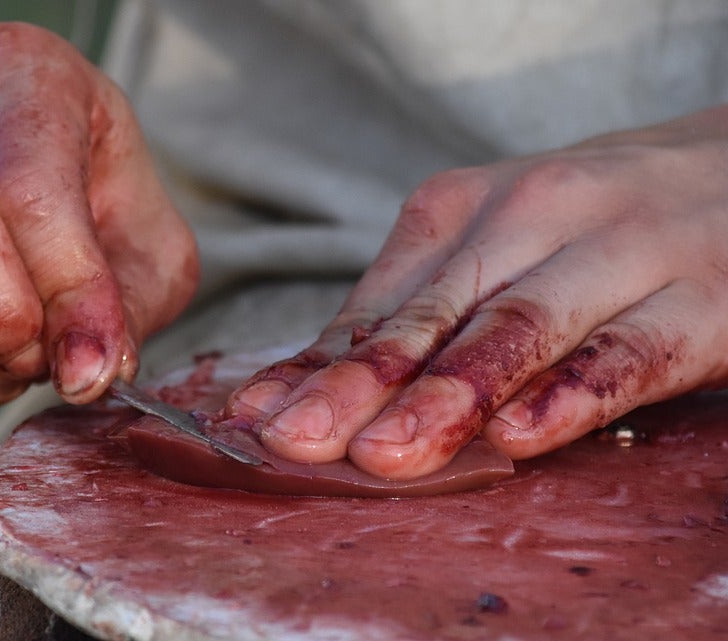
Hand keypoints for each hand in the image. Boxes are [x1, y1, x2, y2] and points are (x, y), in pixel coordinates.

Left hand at [229, 106, 727, 477]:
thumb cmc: (584, 227)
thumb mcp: (489, 248)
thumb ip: (410, 314)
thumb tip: (304, 388)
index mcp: (463, 209)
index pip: (378, 303)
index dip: (313, 367)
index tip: (254, 419)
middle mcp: (533, 218)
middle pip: (432, 318)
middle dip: (356, 388)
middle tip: (294, 443)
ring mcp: (618, 255)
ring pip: (518, 330)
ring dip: (446, 397)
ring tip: (385, 452)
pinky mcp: (697, 302)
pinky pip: (626, 354)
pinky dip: (569, 394)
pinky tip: (520, 436)